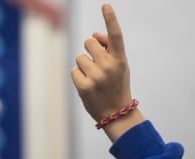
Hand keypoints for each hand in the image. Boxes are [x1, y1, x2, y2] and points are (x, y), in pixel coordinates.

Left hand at [71, 4, 143, 140]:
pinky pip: (73, 71)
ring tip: (94, 79)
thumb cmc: (116, 85)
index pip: (115, 36)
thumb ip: (108, 49)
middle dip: (89, 50)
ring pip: (79, 57)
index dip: (110, 19)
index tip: (105, 5)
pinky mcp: (84, 86)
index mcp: (121, 59)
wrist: (116, 113)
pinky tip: (88, 86)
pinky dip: (78, 77)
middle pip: (88, 42)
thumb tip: (92, 35)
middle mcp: (109, 66)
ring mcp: (96, 77)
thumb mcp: (119, 66)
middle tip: (96, 65)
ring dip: (83, 66)